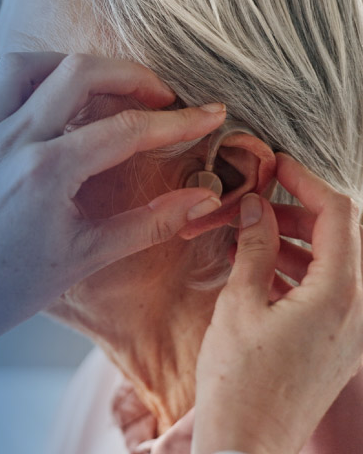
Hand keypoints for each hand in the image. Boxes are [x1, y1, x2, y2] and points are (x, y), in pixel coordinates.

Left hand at [0, 52, 227, 390]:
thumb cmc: (19, 284)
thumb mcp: (89, 255)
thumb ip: (149, 223)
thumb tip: (204, 197)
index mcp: (47, 172)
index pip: (126, 130)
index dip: (177, 120)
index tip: (209, 114)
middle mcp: (10, 142)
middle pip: (77, 73)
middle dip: (129, 74)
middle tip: (157, 93)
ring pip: (20, 64)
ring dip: (64, 63)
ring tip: (94, 82)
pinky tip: (24, 84)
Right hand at [193, 153, 362, 453]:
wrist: (248, 443)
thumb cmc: (240, 381)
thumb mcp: (239, 305)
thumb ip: (254, 248)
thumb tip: (256, 206)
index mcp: (339, 295)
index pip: (338, 215)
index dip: (307, 181)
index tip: (277, 165)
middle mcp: (358, 311)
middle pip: (337, 238)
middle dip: (294, 212)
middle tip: (252, 203)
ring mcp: (351, 331)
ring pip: (330, 266)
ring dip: (291, 243)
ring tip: (246, 237)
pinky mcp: (337, 345)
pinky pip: (325, 293)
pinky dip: (294, 273)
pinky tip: (256, 271)